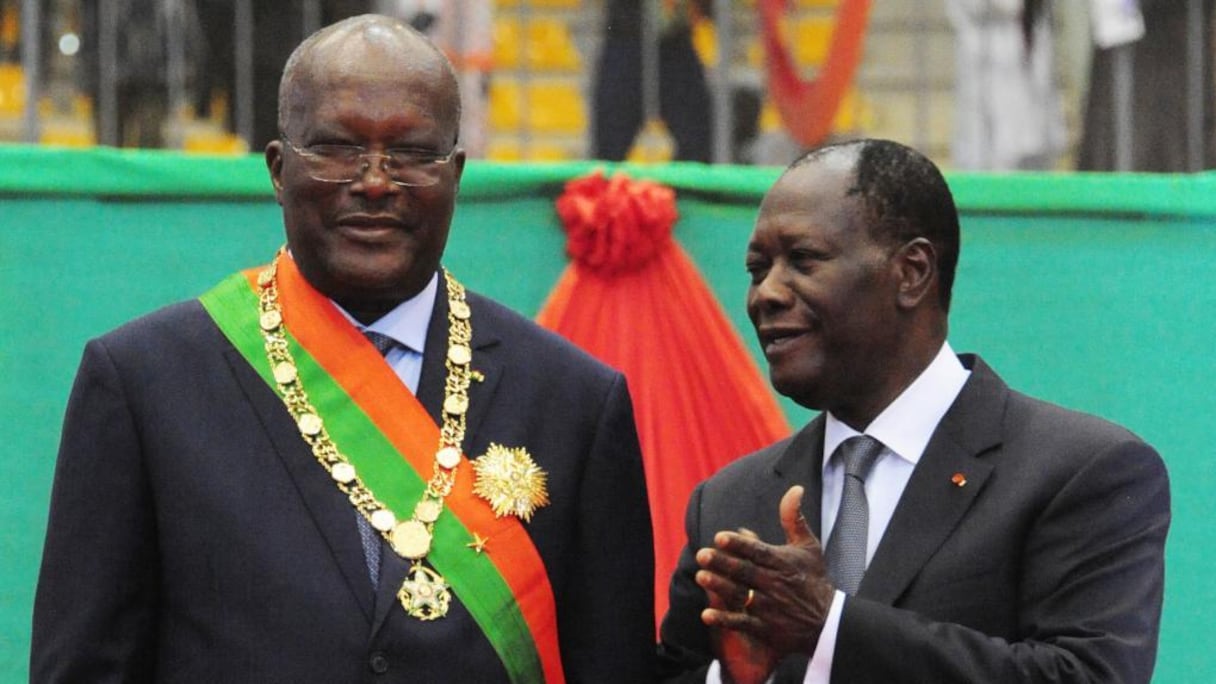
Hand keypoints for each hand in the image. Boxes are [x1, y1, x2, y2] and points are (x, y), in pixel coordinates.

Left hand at [696, 486, 834, 665]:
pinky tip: (706, 615)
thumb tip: (795, 488)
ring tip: (700, 576)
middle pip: (745, 572)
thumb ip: (794, 518)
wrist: (829, 622)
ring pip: (741, 595)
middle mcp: (775, 584)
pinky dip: (725, 619)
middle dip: (723, 563)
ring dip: (720, 587)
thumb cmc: (814, 579)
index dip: (739, 544)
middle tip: (701, 554)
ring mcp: (770, 608)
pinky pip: (742, 623)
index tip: (720, 536)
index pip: (758, 551)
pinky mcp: (766, 629)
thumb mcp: (808, 547)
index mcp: (783, 563)